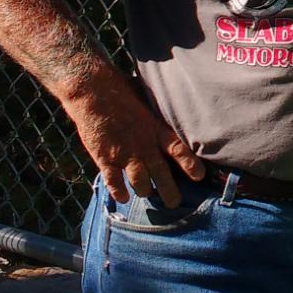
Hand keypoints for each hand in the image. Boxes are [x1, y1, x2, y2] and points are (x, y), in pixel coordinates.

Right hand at [59, 66, 205, 205]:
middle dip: (169, 191)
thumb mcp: (147, 98)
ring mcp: (124, 153)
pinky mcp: (105, 158)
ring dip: (144, 190)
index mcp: (155, 128)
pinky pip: (114, 182)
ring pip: (140, 182)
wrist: (93, 91)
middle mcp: (143, 144)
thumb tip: (174, 106)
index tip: (199, 177)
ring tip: (146, 193)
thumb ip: (157, 112)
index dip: (189, 164)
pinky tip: (123, 197)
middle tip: (174, 203)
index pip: (178, 150)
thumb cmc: (121, 90)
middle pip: (161, 174)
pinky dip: (119, 192)